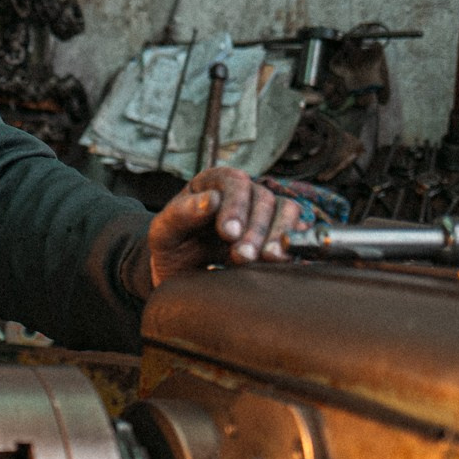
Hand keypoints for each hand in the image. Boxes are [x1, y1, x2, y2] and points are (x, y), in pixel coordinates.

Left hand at [148, 167, 306, 287]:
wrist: (181, 276)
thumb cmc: (170, 249)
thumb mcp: (163, 232)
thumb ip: (181, 214)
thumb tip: (211, 200)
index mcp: (213, 183)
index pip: (233, 181)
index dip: (234, 205)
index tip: (228, 233)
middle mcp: (243, 194)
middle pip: (263, 198)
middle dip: (255, 229)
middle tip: (242, 257)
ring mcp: (263, 213)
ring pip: (286, 211)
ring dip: (278, 235)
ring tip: (267, 259)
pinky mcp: (277, 235)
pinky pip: (296, 232)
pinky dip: (293, 244)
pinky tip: (283, 261)